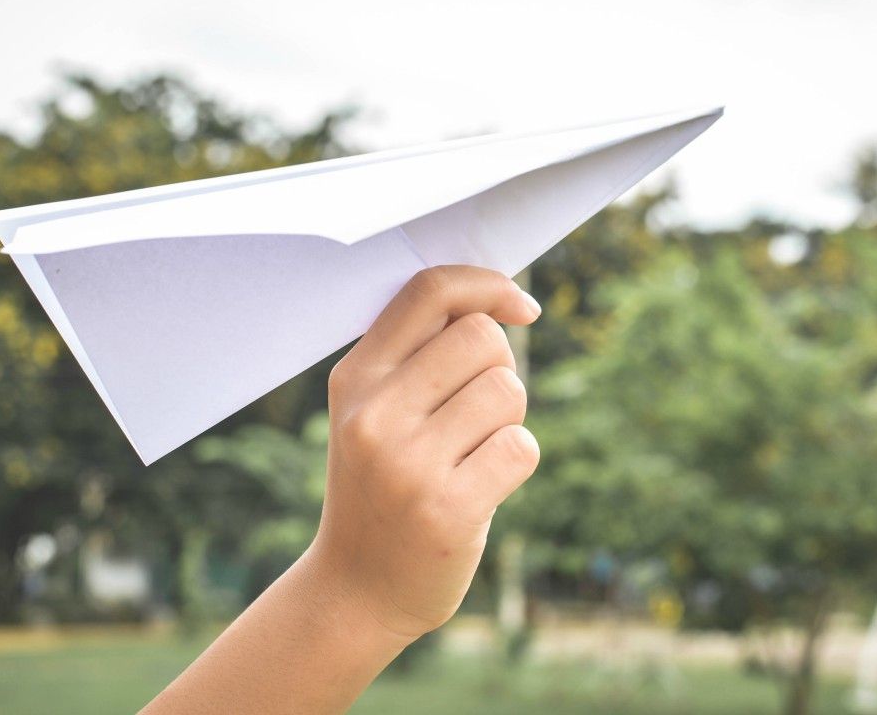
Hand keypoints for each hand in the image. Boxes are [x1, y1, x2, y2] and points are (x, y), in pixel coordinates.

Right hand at [308, 265, 541, 640]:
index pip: (429, 291)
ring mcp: (408, 463)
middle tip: (478, 413)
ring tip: (474, 453)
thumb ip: (418, 356)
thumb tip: (501, 300)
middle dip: (500, 367)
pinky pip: (521, 447)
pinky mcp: (448, 509)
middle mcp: (373, 414)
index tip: (521, 308)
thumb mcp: (372, 413)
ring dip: (508, 419)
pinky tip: (484, 486)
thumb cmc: (383, 486)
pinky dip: (517, 461)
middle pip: (482, 337)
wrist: (356, 590)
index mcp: (355, 378)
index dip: (488, 285)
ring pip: (507, 390)